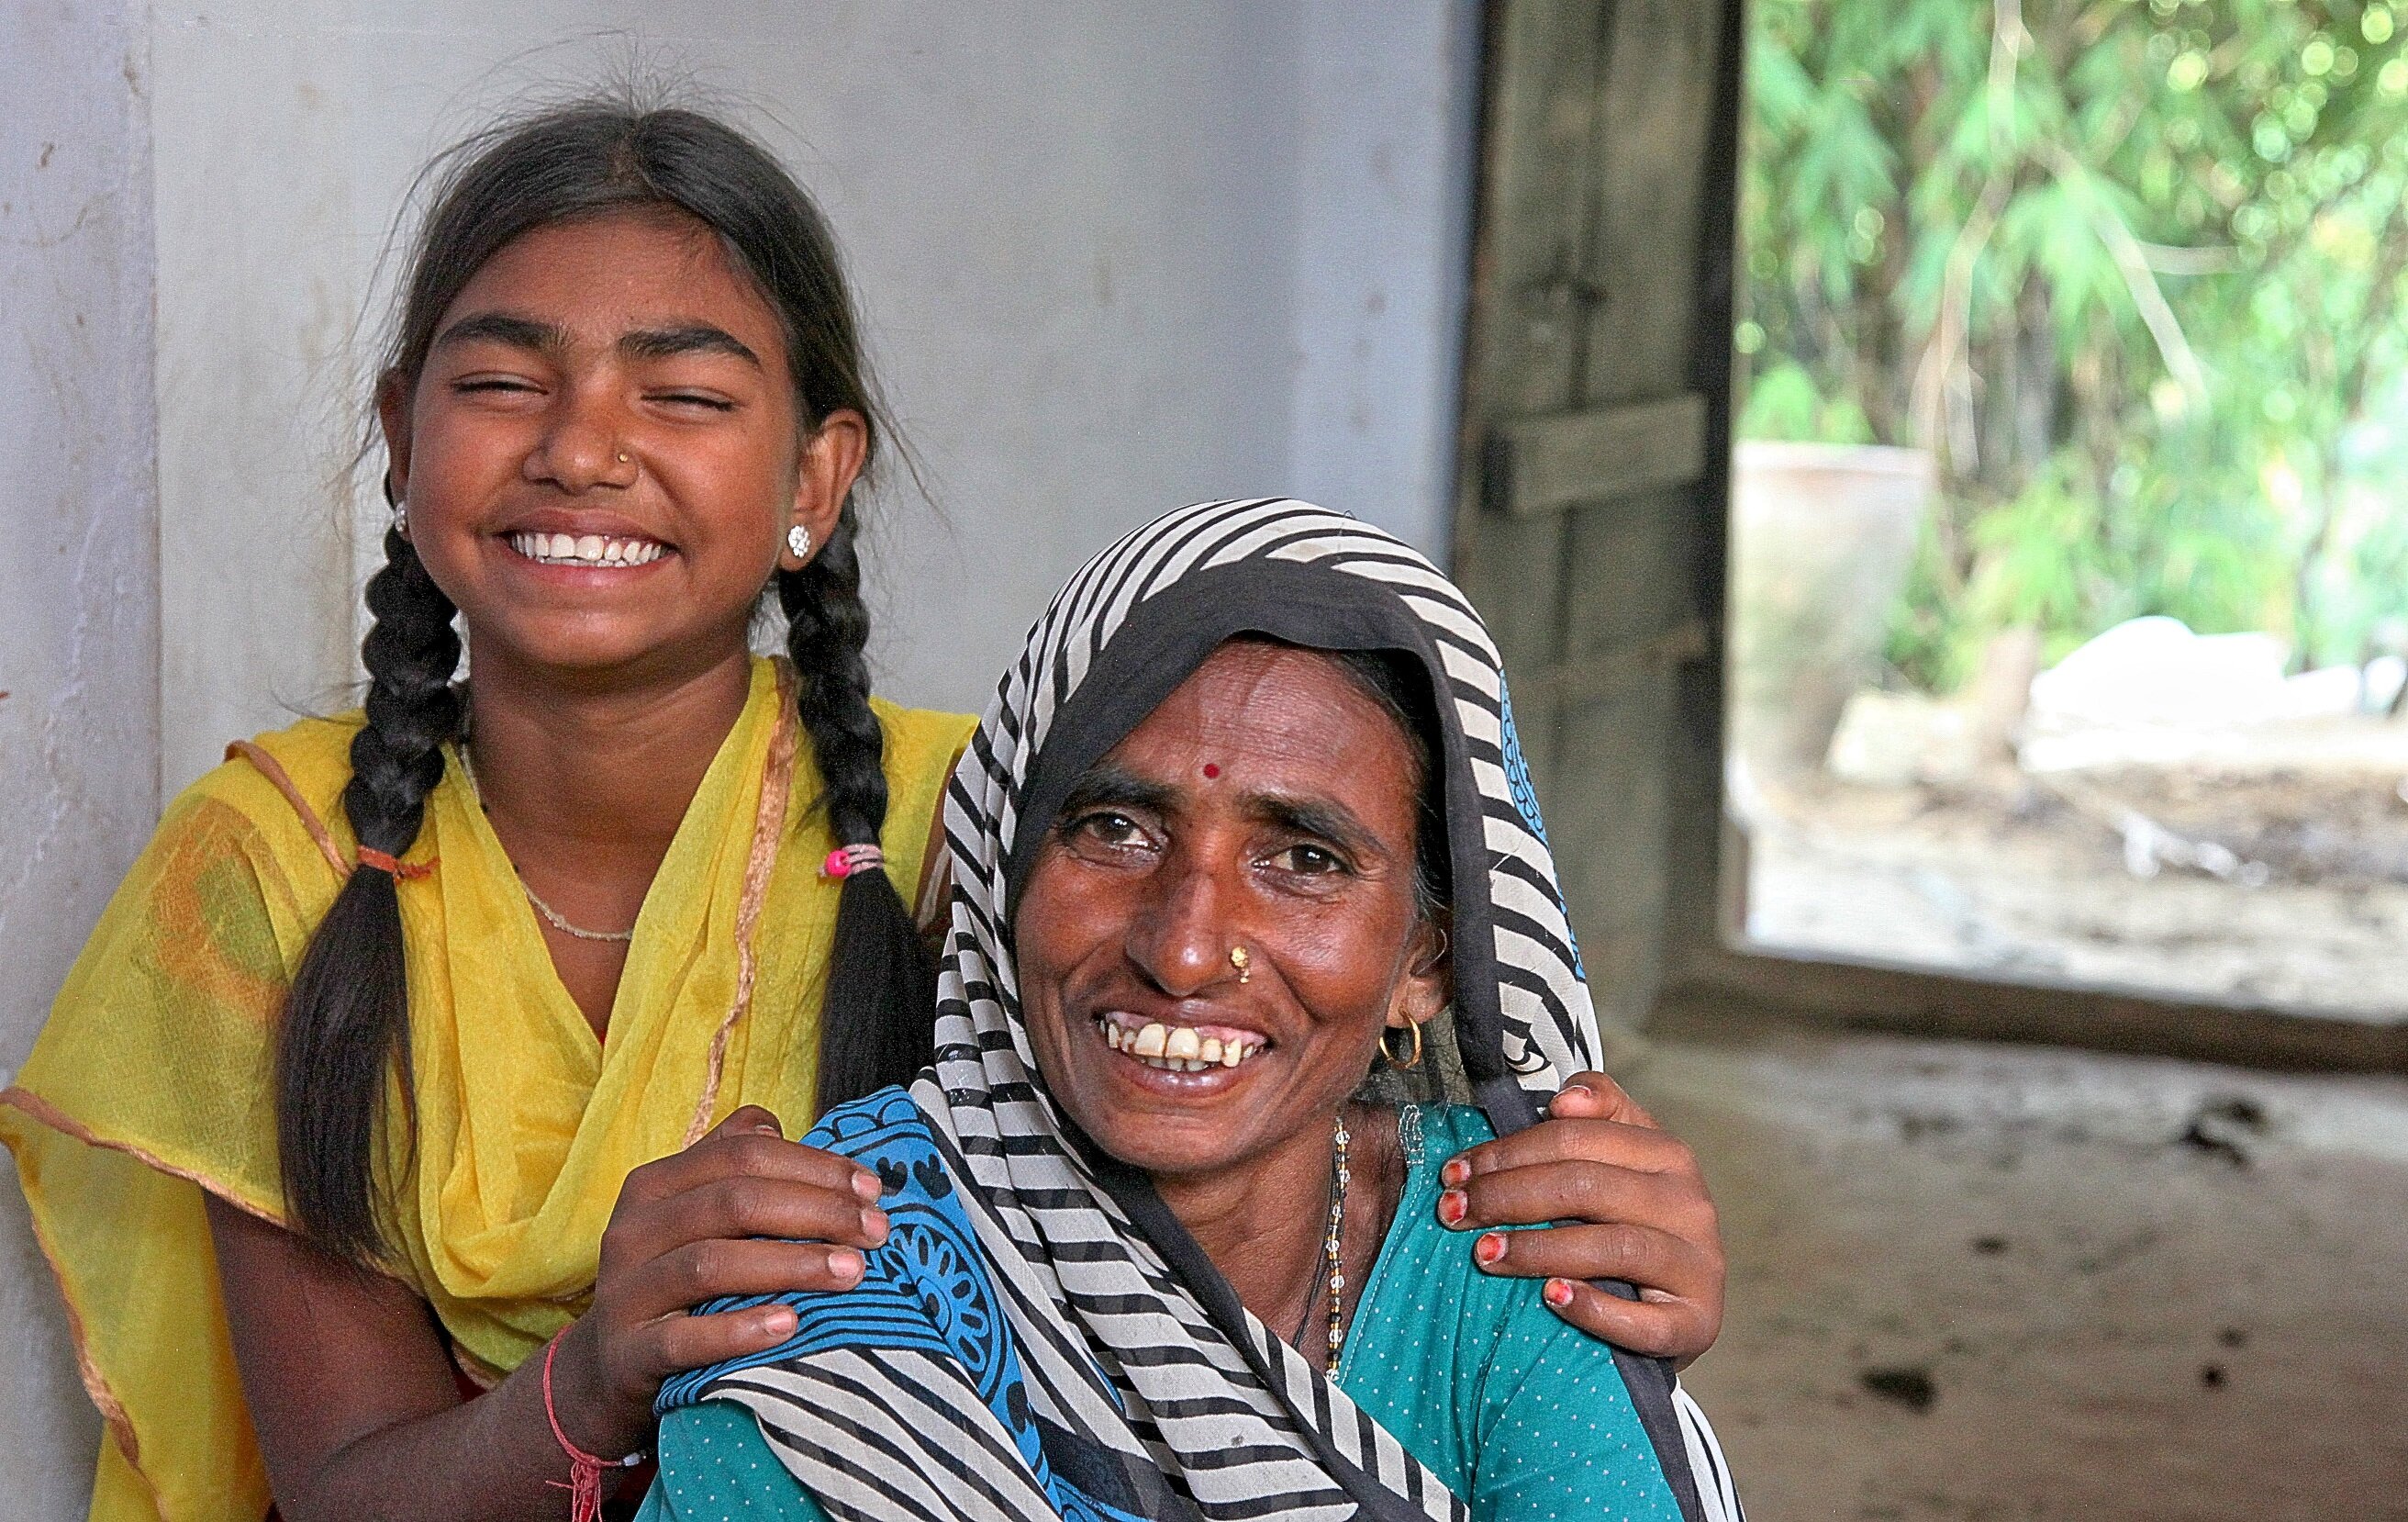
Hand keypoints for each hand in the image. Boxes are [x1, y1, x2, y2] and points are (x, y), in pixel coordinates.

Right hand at [554, 1106, 888, 1453]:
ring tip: (852, 1271)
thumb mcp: (693, 1215)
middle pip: (734, 1203)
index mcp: (656, 1185)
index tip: (873, 1189)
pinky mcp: (629, 1353)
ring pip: (711, 1264)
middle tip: (876, 1233)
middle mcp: (634, 1230)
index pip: (742, 1154)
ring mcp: (625, 1292)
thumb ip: (730, 1166)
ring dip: (790, 1264)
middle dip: (816, 1212)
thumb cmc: (674, 1280)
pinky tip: (791, 1325)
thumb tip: (777, 1126)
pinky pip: (684, 1339)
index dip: (813, 1166)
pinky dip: (739, 1329)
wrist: (613, 1368)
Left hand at [1435, 1073, 1723, 1367]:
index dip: (1509, 1151)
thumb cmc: (1629, 1226)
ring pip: (1614, 1247)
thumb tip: (1561, 1100)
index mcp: (1665, 1153)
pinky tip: (1550, 1298)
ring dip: (1539, 1249)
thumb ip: (1592, 1118)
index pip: (1577, 1137)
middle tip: (1454, 1214)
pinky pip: (1646, 1321)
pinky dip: (1595, 1309)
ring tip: (1485, 1254)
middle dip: (1508, 1196)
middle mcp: (1687, 1202)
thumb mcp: (1617, 1163)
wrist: (1678, 1311)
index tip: (1456, 1172)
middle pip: (1587, 1186)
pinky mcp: (1698, 1323)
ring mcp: (1697, 1264)